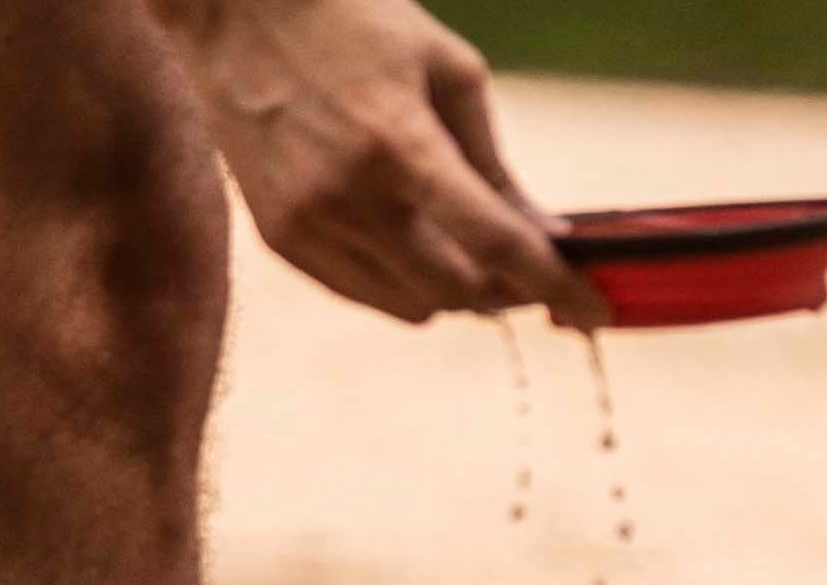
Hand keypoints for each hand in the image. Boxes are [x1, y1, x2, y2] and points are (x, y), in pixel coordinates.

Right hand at [168, 0, 608, 328]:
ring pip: (413, 307)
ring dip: (452, 288)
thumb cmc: (355, 21)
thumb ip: (494, 164)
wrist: (231, 9)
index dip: (556, 285)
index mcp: (400, 143)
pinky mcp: (279, 241)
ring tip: (459, 241)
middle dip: (504, 288)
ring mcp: (308, 226)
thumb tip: (544, 237)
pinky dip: (400, 282)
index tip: (596, 311)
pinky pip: (364, 295)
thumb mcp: (448, 71)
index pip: (497, 244)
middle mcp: (349, 197)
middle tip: (522, 263)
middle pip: (458, 293)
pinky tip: (405, 236)